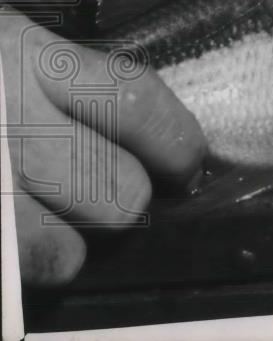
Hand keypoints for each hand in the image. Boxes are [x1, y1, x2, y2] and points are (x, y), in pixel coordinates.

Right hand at [1, 10, 205, 284]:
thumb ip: (62, 79)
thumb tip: (142, 128)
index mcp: (25, 61)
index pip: (138, 105)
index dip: (176, 143)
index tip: (185, 163)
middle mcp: (4, 123)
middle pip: (117, 193)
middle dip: (121, 200)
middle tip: (106, 193)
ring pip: (61, 253)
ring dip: (62, 246)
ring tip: (40, 223)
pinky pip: (6, 280)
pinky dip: (13, 272)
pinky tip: (5, 244)